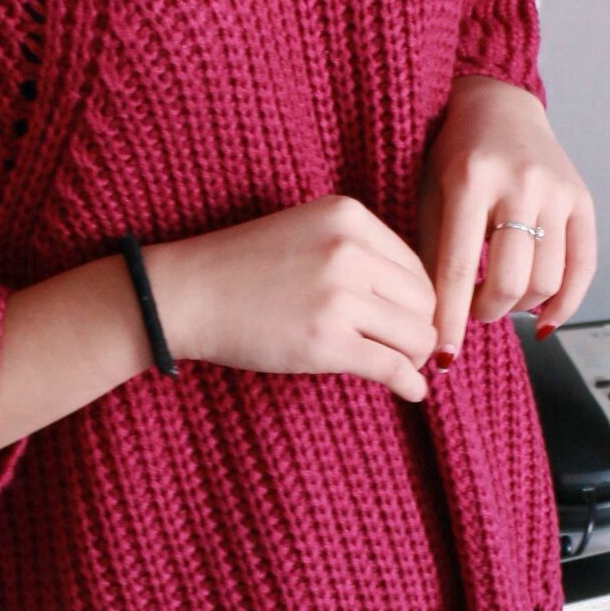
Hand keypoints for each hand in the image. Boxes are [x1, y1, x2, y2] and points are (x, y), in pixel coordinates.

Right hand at [144, 194, 438, 403]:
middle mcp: (350, 250)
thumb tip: (418, 300)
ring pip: (416, 336)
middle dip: (417, 329)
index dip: (414, 301)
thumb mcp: (308, 232)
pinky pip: (392, 368)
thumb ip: (359, 251)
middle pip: (422, 301)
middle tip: (402, 350)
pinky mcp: (326, 341)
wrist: (187, 294)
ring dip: (413, 358)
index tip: (401, 322)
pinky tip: (410, 393)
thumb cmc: (243, 268)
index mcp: (349, 217)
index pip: (415, 266)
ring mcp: (338, 295)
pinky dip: (410, 385)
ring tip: (399, 368)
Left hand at [414, 75, 595, 364]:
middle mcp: (519, 184)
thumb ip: (431, 252)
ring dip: (519, 308)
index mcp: (470, 180)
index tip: (442, 356)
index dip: (450, 319)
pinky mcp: (582, 199)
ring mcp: (557, 191)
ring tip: (498, 301)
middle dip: (486, 313)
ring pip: (546, 281)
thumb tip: (431, 323)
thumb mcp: (430, 194)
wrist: (497, 102)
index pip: (458, 267)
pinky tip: (542, 322)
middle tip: (472, 314)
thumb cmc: (451, 154)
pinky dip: (564, 304)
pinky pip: (583, 268)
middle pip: (510, 281)